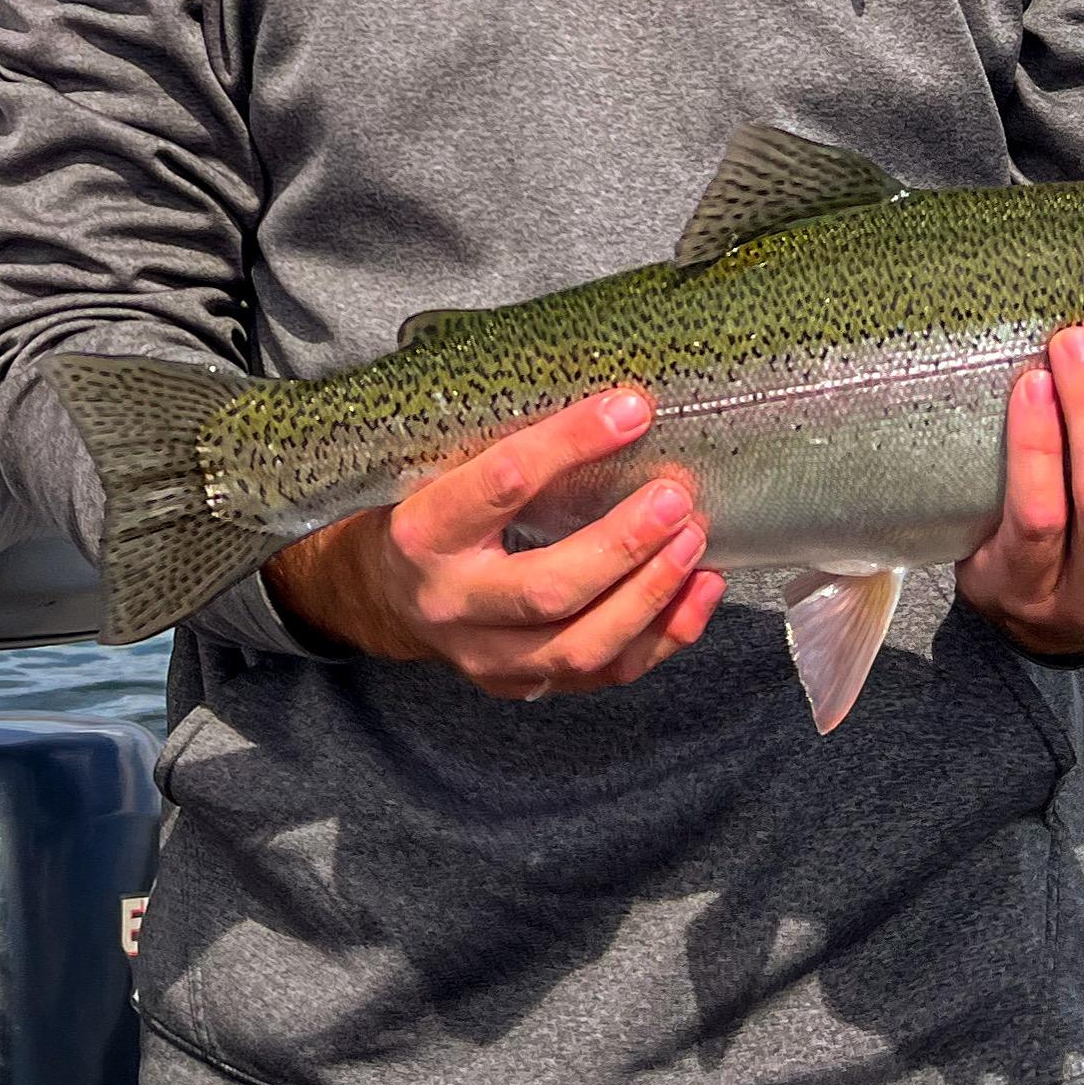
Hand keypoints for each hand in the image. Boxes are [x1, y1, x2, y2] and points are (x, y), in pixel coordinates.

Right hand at [261, 386, 720, 699]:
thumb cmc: (425, 512)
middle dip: (624, 544)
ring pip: (582, 644)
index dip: (570, 444)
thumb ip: (508, 445)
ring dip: (651, 593)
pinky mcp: (521, 685)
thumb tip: (611, 399)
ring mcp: (485, 656)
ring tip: (694, 540)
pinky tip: (699, 589)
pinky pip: (605, 673)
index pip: (502, 484)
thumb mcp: (439, 468)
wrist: (384, 596)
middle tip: (676, 498)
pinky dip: (663, 634)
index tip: (631, 410)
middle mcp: (450, 603)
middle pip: (548, 587)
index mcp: (422, 531)